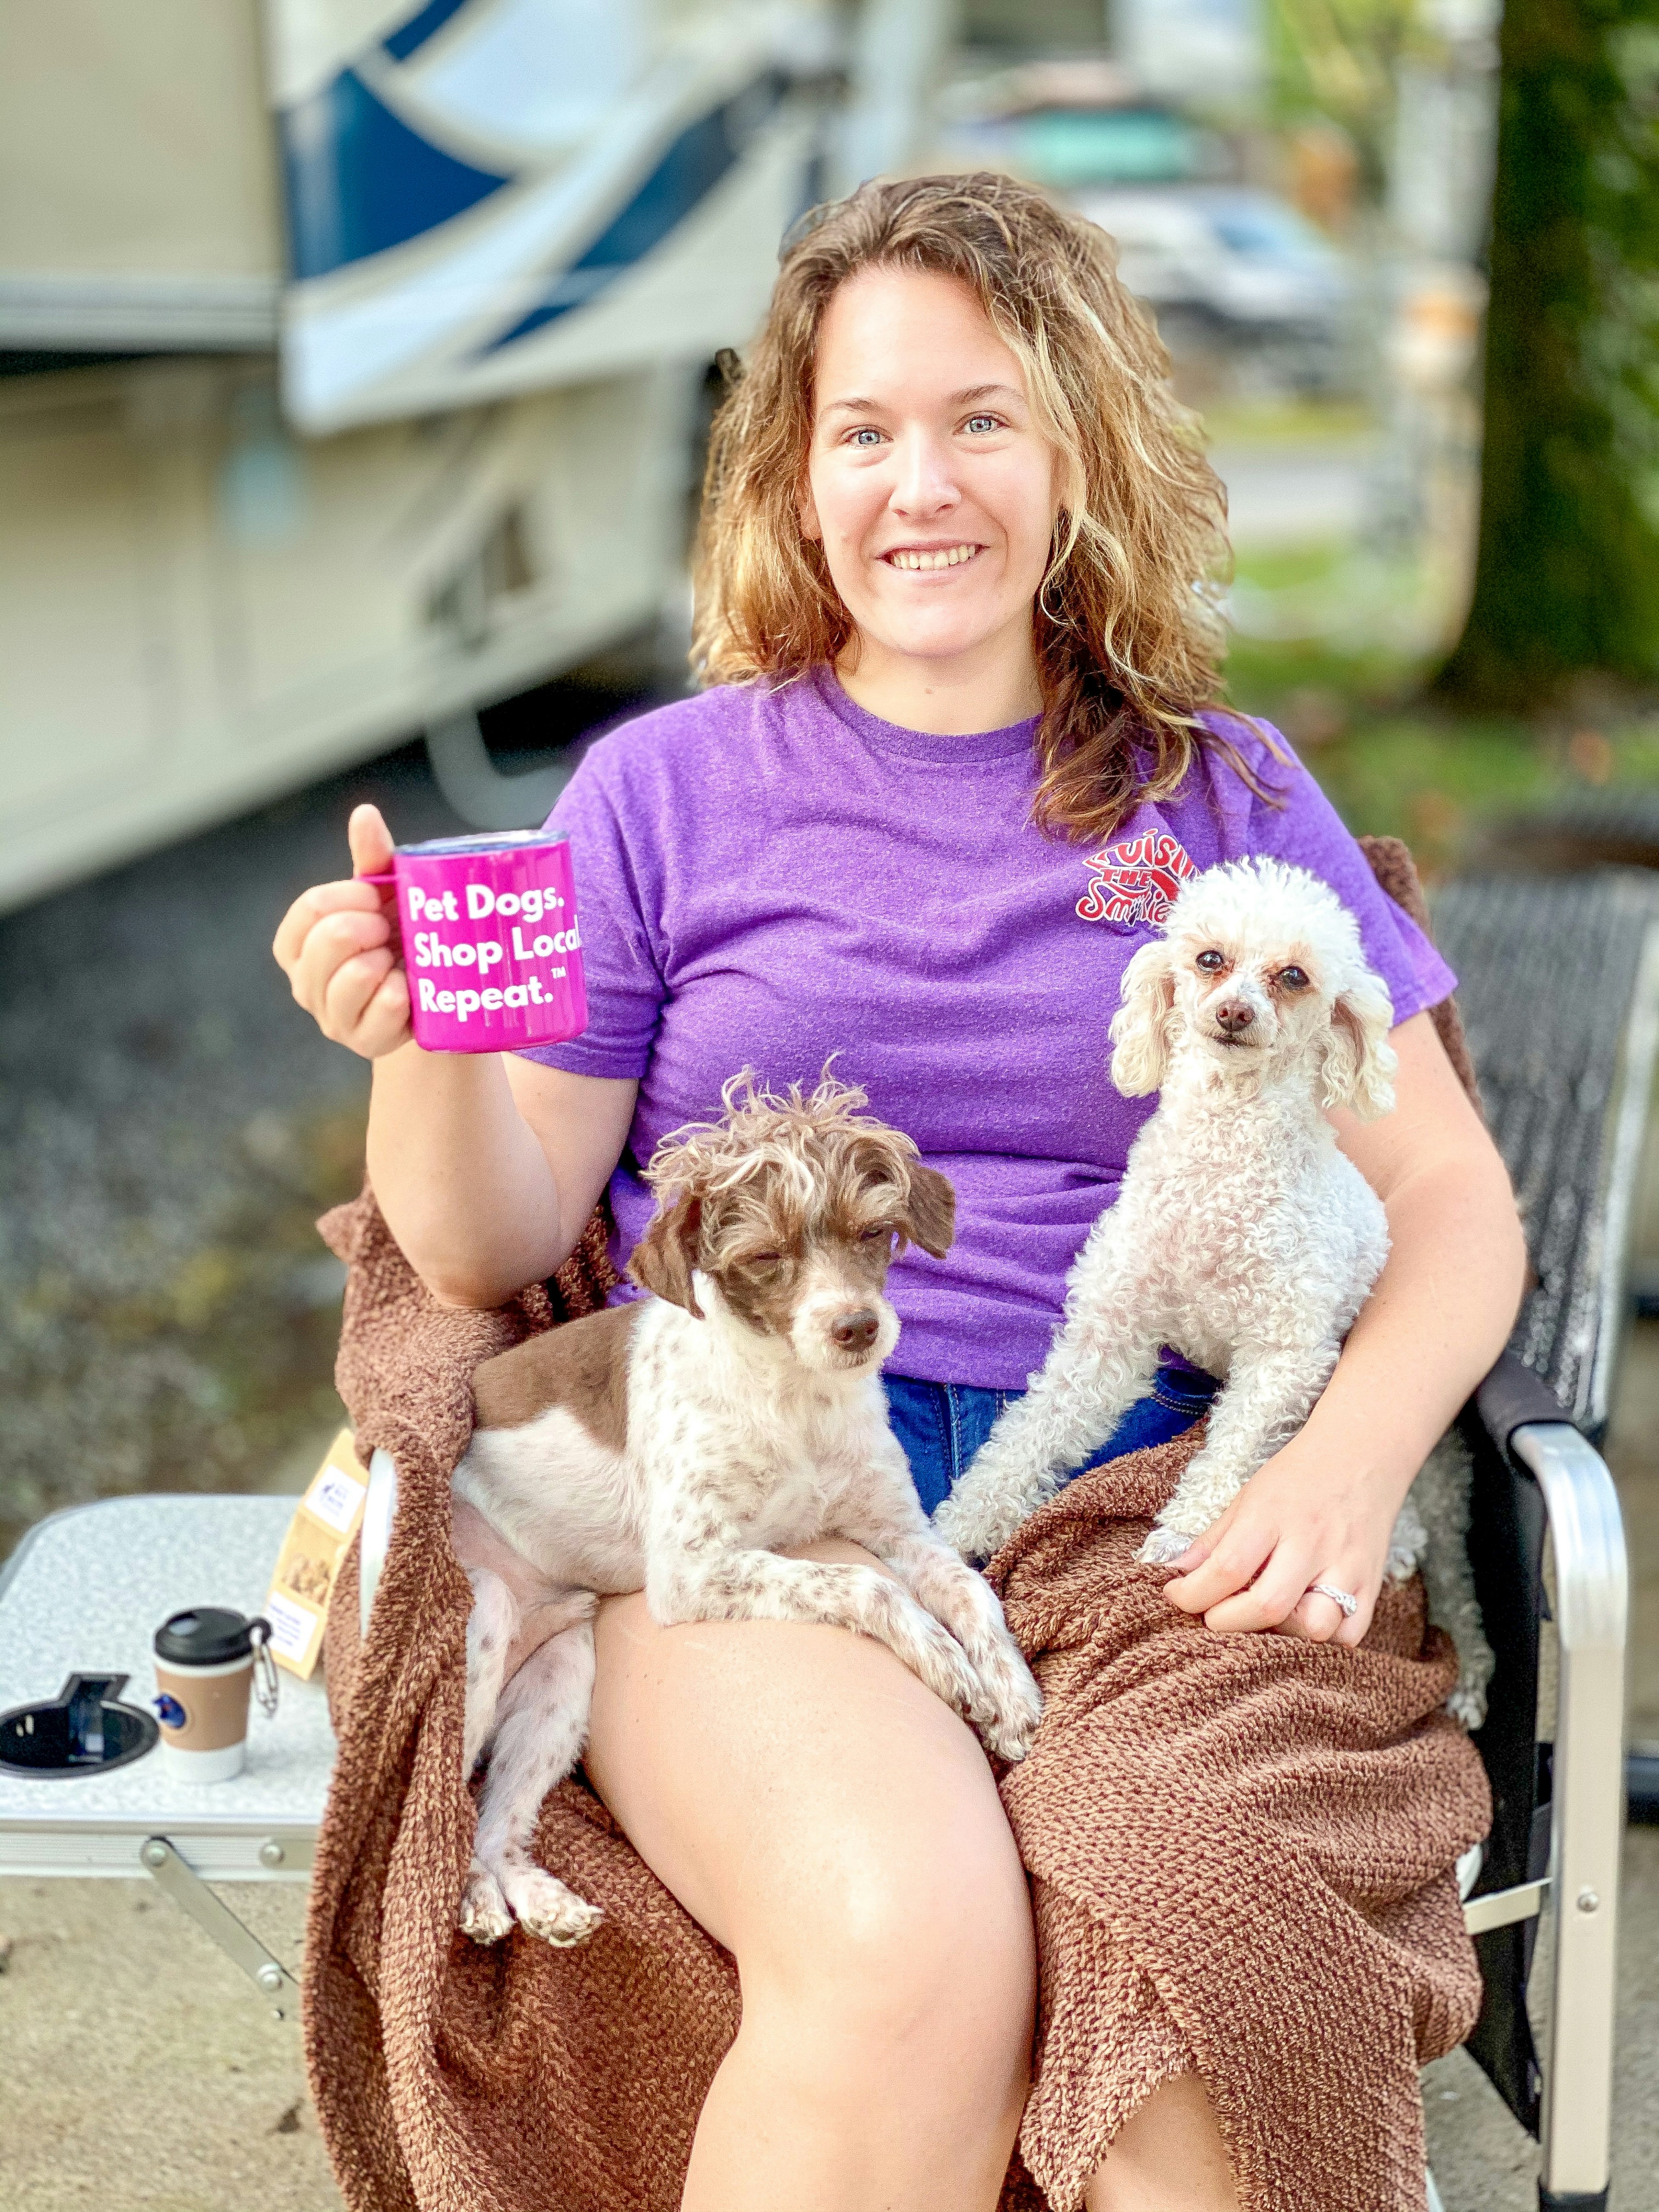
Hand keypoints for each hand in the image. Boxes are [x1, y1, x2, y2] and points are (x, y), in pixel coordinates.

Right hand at [272, 804, 411, 1057]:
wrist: (437, 1001)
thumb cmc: (401, 940)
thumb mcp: (388, 899)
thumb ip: (373, 858)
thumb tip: (364, 813)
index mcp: (300, 943)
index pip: (310, 909)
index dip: (349, 898)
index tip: (379, 897)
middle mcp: (307, 983)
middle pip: (328, 941)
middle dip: (367, 927)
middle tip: (390, 927)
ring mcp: (333, 1018)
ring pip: (350, 980)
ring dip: (383, 962)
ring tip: (399, 960)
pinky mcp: (366, 1044)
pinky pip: (381, 1013)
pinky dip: (400, 995)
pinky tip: (410, 989)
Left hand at [1160, 1430, 1406, 1645]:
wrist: (1363, 1454)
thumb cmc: (1298, 1477)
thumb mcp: (1248, 1496)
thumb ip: (1213, 1539)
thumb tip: (1177, 1574)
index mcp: (1273, 1514)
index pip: (1228, 1568)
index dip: (1192, 1593)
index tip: (1176, 1595)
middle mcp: (1313, 1542)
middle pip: (1269, 1605)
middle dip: (1228, 1622)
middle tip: (1213, 1613)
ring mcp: (1348, 1566)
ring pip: (1315, 1627)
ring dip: (1281, 1633)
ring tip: (1265, 1615)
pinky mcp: (1373, 1584)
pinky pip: (1349, 1634)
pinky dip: (1322, 1637)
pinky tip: (1303, 1616)